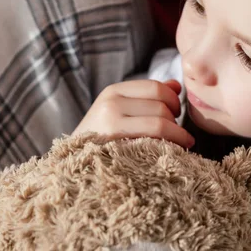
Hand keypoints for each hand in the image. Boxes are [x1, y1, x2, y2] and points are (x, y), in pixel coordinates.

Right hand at [73, 79, 194, 147]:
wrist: (72, 164)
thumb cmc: (101, 137)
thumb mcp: (120, 108)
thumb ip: (147, 95)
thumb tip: (176, 86)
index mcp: (113, 91)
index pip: (157, 87)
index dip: (173, 101)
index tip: (176, 115)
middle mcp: (111, 104)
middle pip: (162, 106)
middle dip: (175, 120)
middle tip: (176, 133)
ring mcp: (111, 125)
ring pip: (161, 123)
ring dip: (176, 134)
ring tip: (178, 143)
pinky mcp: (115, 147)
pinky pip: (155, 141)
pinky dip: (170, 146)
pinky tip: (174, 153)